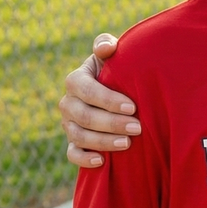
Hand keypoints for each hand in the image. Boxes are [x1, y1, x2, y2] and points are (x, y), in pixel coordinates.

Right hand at [59, 34, 138, 167]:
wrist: (119, 90)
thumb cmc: (119, 69)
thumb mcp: (114, 54)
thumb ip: (107, 45)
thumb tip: (107, 47)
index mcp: (76, 80)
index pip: (85, 90)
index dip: (107, 99)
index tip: (133, 106)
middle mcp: (68, 103)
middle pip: (84, 116)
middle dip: (112, 123)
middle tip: (138, 128)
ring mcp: (69, 124)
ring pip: (79, 136)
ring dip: (103, 142)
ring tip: (128, 144)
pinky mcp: (74, 141)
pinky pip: (72, 154)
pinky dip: (84, 159)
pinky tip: (102, 162)